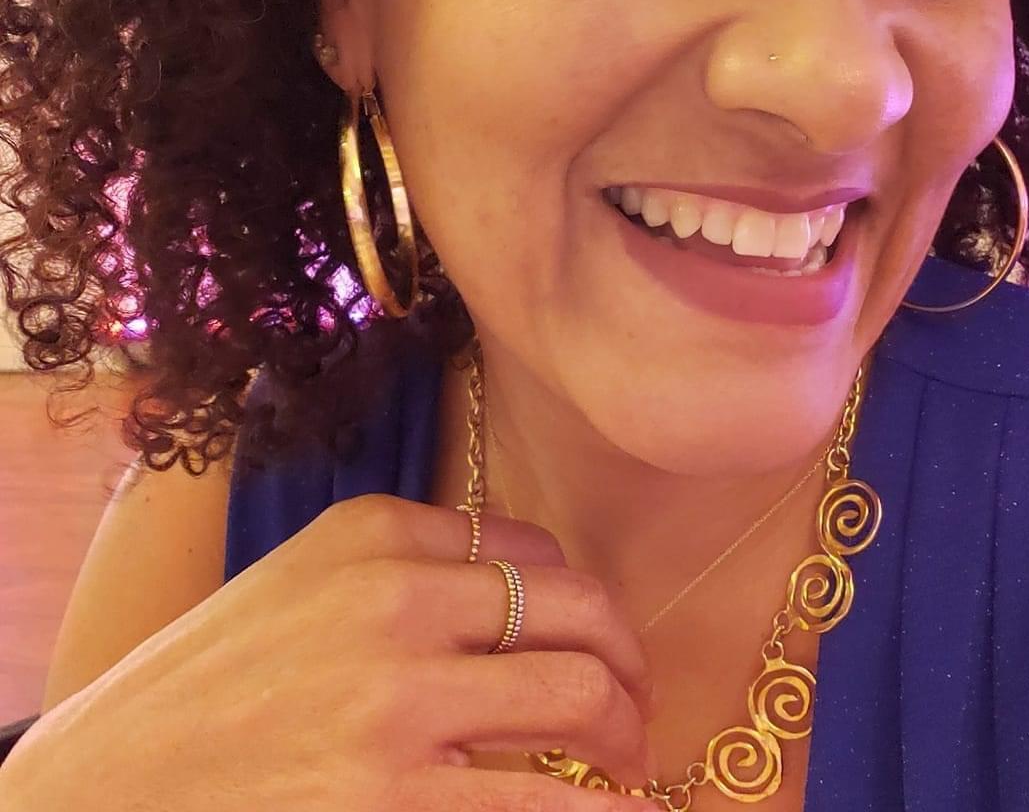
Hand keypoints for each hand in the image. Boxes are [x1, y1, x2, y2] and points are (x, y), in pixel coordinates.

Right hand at [3, 493, 656, 809]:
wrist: (100, 793)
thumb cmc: (206, 690)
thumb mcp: (299, 584)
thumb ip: (407, 568)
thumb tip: (529, 589)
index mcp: (372, 536)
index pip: (531, 548)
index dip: (577, 602)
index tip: (589, 640)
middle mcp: (393, 602)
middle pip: (577, 611)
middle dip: (628, 660)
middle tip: (636, 704)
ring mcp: (396, 707)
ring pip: (578, 698)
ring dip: (625, 735)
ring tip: (630, 766)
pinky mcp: (394, 806)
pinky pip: (541, 805)